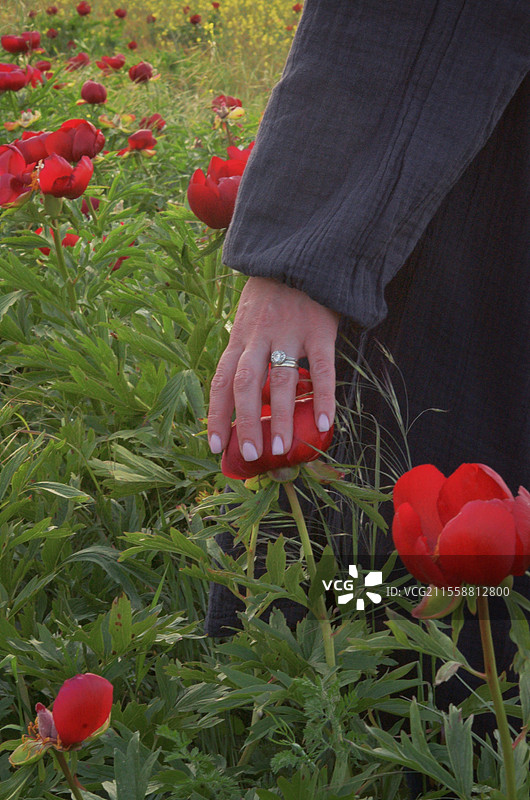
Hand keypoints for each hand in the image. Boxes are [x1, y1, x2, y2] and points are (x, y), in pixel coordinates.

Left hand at [208, 276, 338, 460]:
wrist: (301, 251)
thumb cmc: (274, 291)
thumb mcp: (250, 316)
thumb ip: (247, 350)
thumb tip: (248, 395)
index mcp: (240, 336)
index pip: (222, 380)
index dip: (217, 414)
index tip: (215, 445)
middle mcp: (259, 336)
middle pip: (245, 384)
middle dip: (245, 423)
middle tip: (250, 455)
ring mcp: (289, 332)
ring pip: (280, 381)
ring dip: (279, 418)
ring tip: (280, 449)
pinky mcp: (319, 329)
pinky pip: (322, 368)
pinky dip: (323, 397)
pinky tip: (323, 423)